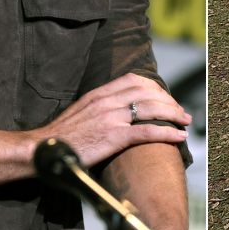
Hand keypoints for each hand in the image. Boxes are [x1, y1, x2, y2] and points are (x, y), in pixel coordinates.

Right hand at [34, 73, 190, 166]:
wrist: (43, 149)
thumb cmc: (62, 136)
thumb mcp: (81, 110)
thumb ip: (100, 105)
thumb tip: (119, 108)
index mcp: (100, 93)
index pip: (134, 80)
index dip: (154, 87)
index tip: (165, 96)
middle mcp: (107, 101)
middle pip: (148, 92)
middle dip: (169, 100)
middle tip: (181, 111)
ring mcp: (111, 118)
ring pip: (151, 108)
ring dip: (173, 114)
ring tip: (185, 121)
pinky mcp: (113, 136)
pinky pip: (147, 131)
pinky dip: (166, 133)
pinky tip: (178, 136)